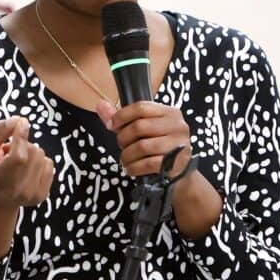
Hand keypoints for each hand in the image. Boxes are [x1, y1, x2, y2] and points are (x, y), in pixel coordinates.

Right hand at [0, 116, 54, 208]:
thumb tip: (19, 120)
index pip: (18, 158)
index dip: (21, 137)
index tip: (21, 122)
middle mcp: (16, 191)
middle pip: (32, 152)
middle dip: (21, 145)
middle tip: (7, 154)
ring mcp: (32, 195)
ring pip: (41, 156)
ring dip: (29, 153)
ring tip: (15, 162)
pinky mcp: (43, 195)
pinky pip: (49, 164)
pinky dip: (38, 161)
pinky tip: (25, 170)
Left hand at [96, 99, 221, 236]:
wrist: (179, 174)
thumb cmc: (158, 148)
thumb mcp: (143, 130)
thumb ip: (122, 118)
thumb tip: (100, 105)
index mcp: (170, 112)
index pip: (141, 107)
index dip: (121, 116)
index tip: (112, 125)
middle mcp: (178, 126)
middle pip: (139, 126)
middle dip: (123, 138)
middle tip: (123, 146)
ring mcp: (179, 145)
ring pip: (142, 146)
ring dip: (127, 155)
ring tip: (126, 160)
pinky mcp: (176, 164)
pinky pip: (147, 164)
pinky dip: (134, 168)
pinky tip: (131, 169)